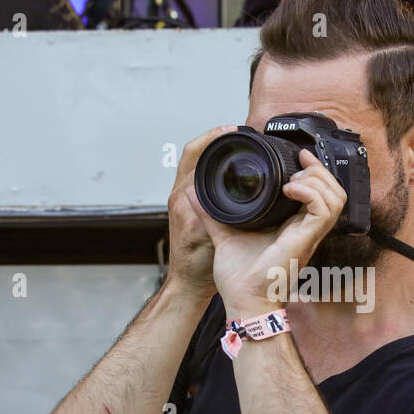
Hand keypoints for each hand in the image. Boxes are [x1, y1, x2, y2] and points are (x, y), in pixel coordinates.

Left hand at [164, 125, 238, 299]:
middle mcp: (180, 195)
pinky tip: (229, 170)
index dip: (213, 138)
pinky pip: (200, 178)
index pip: (194, 155)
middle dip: (212, 138)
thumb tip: (216, 191)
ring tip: (233, 145)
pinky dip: (212, 167)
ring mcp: (183, 201)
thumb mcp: (209, 237)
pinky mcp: (188, 208)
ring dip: (212, 151)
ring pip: (195, 164)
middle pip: (193, 153)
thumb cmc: (197, 266)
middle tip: (233, 131)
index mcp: (184, 198)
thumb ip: (213, 214)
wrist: (189, 283)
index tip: (231, 130)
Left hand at [185, 148, 346, 317]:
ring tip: (293, 179)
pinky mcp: (306, 239)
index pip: (320, 194)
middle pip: (335, 190)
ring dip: (317, 179)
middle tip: (299, 163)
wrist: (243, 301)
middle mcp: (306, 229)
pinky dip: (310, 193)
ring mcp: (309, 234)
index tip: (298, 157)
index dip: (315, 172)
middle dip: (319, 170)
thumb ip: (212, 213)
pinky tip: (289, 190)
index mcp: (294, 226)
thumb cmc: (239, 279)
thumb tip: (195, 193)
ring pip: (335, 196)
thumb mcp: (223, 235)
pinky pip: (323, 209)